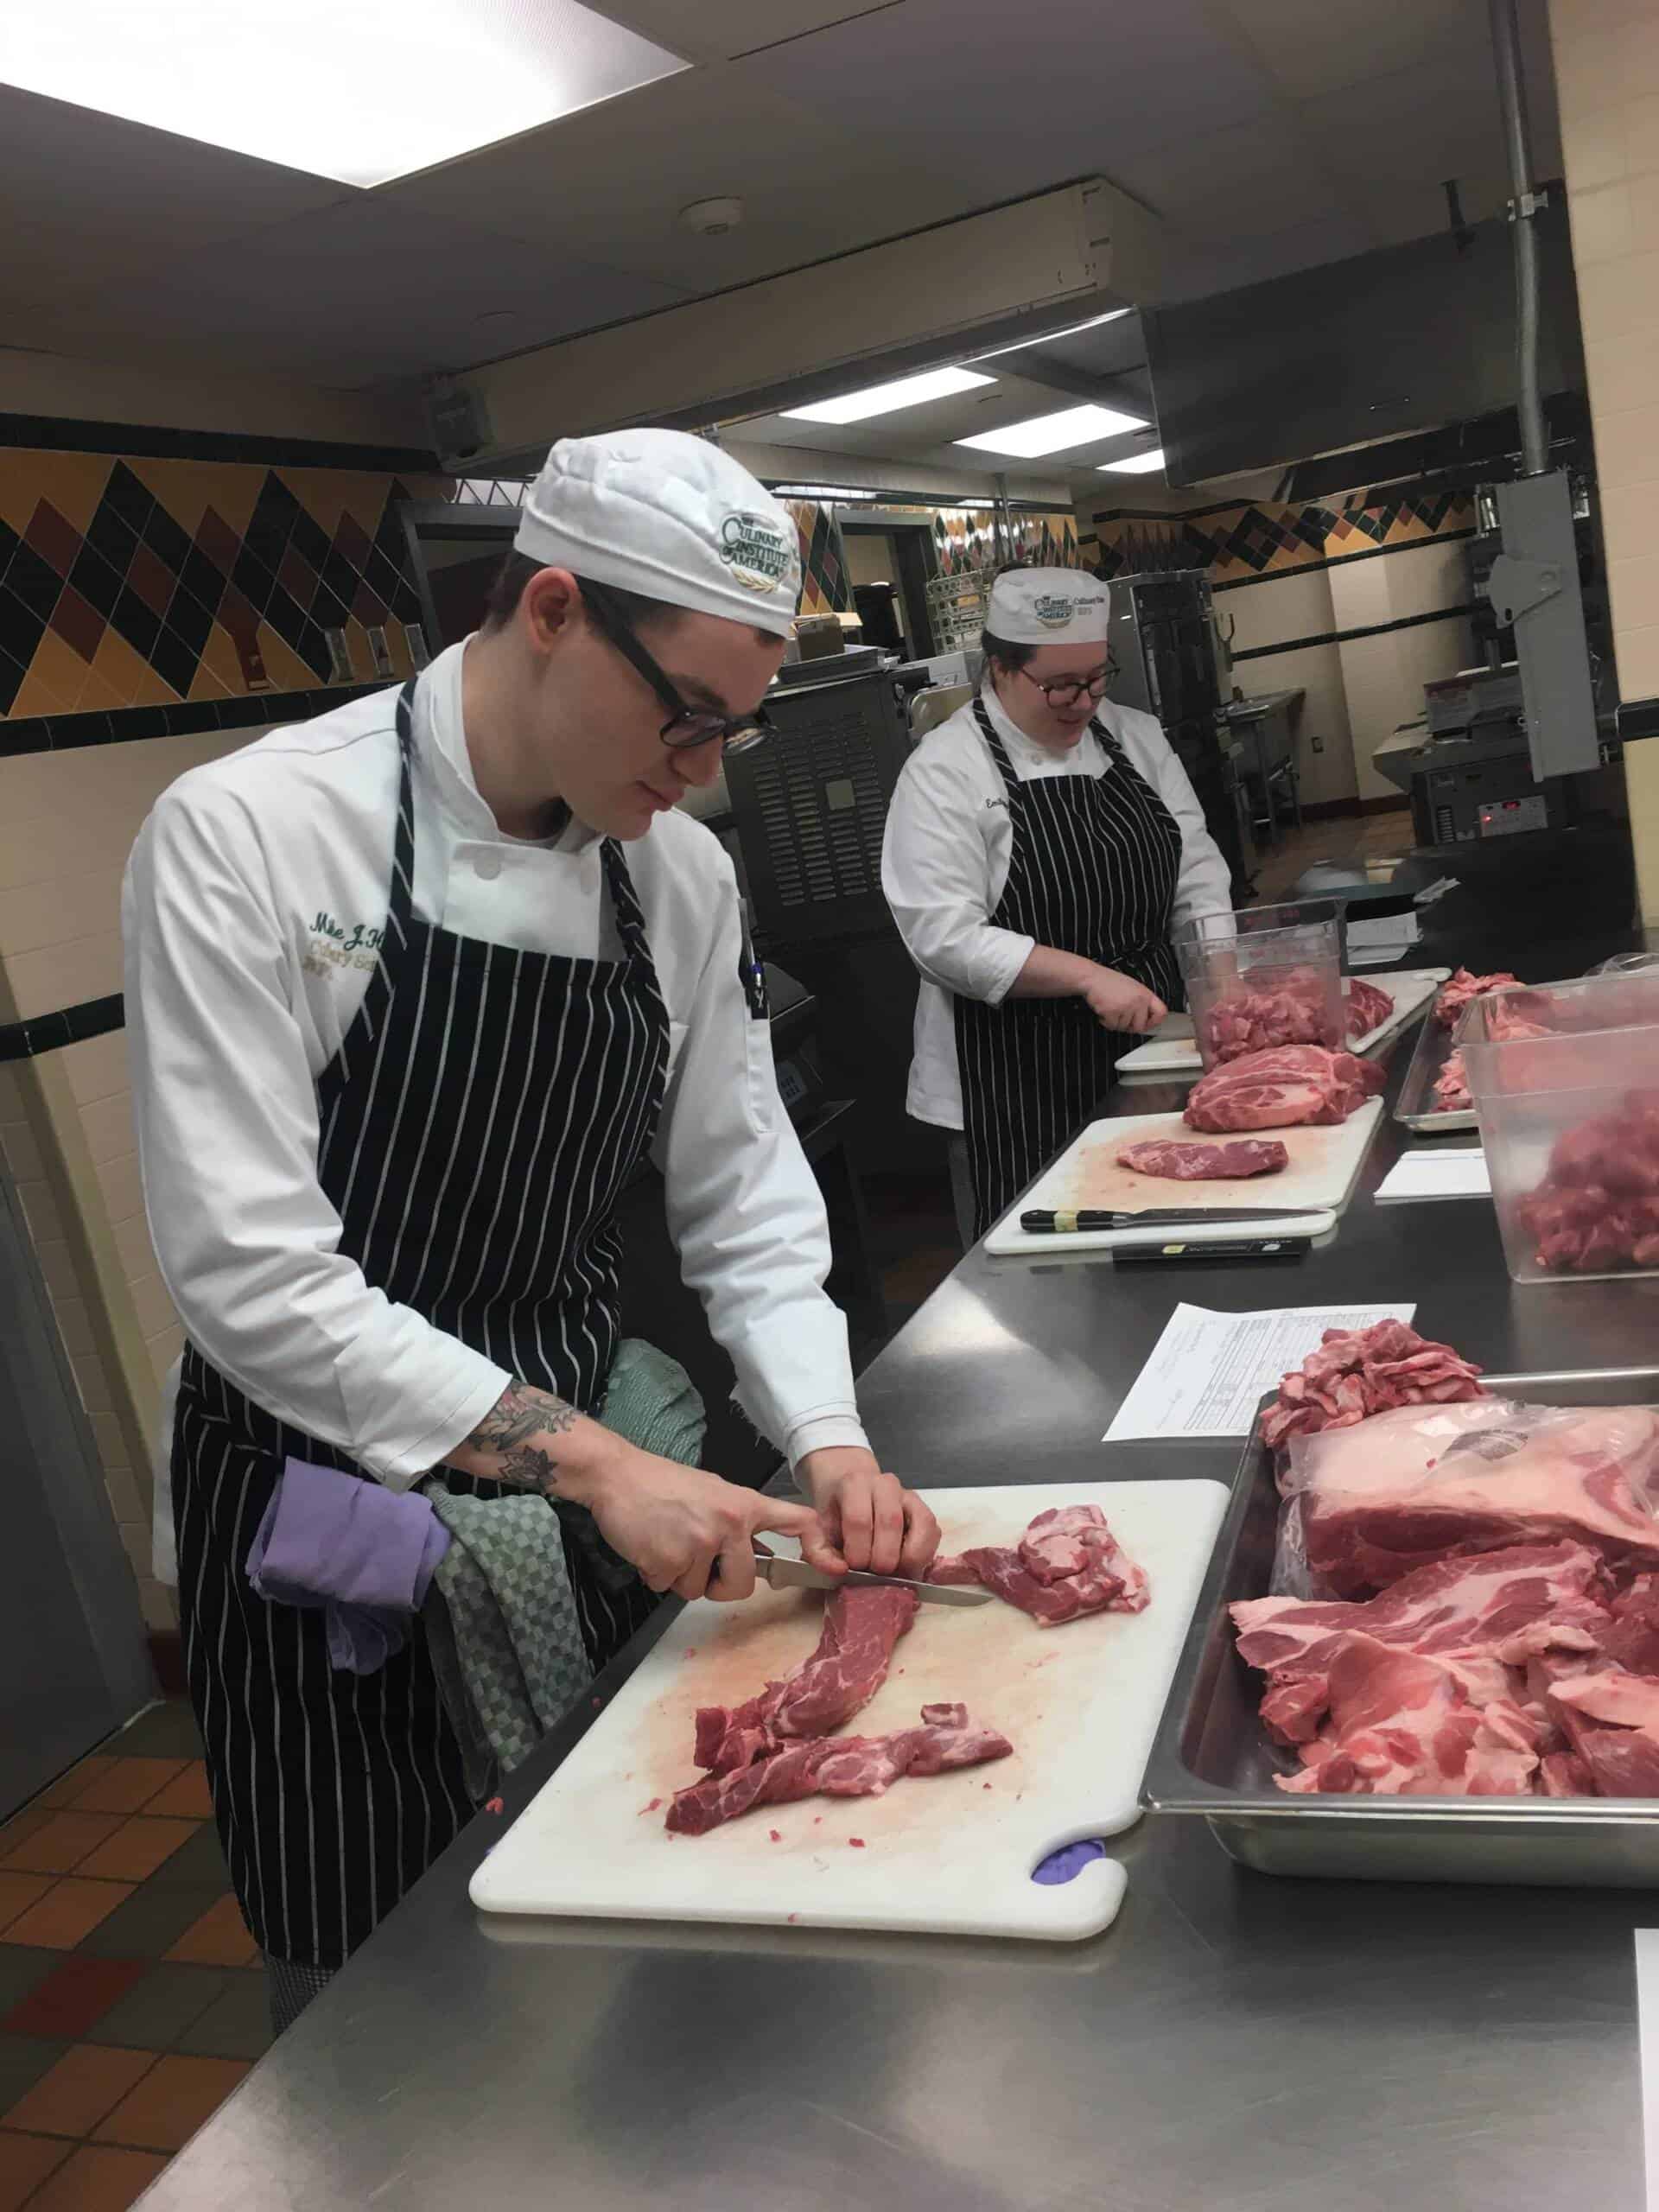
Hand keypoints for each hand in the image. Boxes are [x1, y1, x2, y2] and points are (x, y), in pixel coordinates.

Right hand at [583, 1441, 841, 1604]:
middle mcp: (729, 1524)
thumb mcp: (714, 1492)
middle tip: (696, 1559)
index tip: (834, 1566)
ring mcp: (699, 1544)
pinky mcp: (668, 1561)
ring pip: (699, 1590)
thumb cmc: (664, 1484)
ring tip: (667, 1541)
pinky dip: (657, 1574)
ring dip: (681, 1576)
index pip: (796, 1522)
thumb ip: (739, 1521)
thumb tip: (757, 1552)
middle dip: (718, 1584)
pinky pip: (669, 1587)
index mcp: (745, 1505)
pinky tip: (650, 1546)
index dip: (818, 1546)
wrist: (618, 1476)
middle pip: (741, 1585)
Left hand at [796, 1447, 940, 1577]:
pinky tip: (907, 1567)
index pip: (859, 1519)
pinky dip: (924, 1555)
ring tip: (895, 1574)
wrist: (853, 1492)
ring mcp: (910, 1495)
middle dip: (882, 1557)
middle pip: (890, 1522)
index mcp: (855, 1484)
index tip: (852, 1567)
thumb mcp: (820, 1529)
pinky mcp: (925, 1510)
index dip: (857, 1550)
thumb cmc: (838, 1514)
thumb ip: (820, 1551)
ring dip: (910, 1557)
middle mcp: (886, 1484)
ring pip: (922, 1525)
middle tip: (873, 1574)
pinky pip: (934, 1533)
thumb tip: (839, 1571)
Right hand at [1080, 965, 1165, 1034]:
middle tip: (1121, 1018)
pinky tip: (1104, 1010)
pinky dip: (1106, 1021)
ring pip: (1124, 1027)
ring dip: (1115, 1022)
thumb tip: (1145, 1019)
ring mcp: (1126, 1007)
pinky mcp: (1113, 1012)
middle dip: (1129, 1026)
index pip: (1161, 1012)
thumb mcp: (1132, 987)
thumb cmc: (1109, 982)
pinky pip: (1112, 1026)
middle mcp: (1138, 1001)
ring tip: (1110, 1008)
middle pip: (1140, 1026)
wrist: (1092, 978)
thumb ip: (1141, 1002)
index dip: (1154, 1022)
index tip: (1148, 1024)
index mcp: (1145, 994)